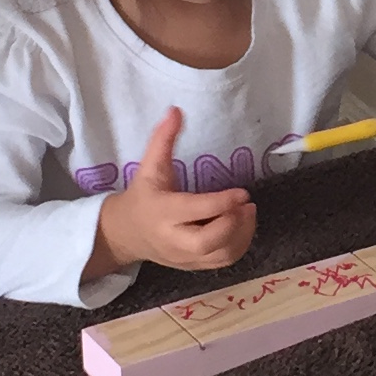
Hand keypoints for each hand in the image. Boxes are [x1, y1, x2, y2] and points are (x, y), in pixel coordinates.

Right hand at [87, 108, 256, 282]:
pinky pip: (221, 262)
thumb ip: (163, 139)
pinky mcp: (192, 266)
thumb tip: (176, 110)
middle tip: (247, 205)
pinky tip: (243, 226)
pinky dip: (239, 247)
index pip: (195, 210)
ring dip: (241, 236)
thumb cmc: (143, 196)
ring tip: (249, 213)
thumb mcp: (150, 166)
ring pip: (219, 256)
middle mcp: (172, 238)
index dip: (222, 203)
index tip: (242, 192)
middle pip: (207, 241)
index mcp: (161, 211)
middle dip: (232, 224)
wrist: (125, 234)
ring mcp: (183, 256)